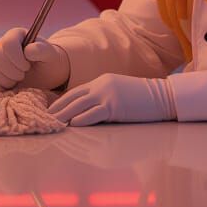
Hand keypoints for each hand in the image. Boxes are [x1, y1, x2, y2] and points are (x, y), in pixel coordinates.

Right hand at [0, 27, 70, 90]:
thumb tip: (28, 50)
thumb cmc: (49, 62)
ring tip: (19, 80)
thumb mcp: (51, 56)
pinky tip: (11, 86)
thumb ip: (42, 50)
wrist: (45, 75)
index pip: (8, 43)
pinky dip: (0, 87)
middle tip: (23, 75)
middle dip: (12, 71)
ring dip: (6, 80)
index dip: (17, 58)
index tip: (27, 67)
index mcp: (16, 35)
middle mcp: (1, 44)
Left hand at [49, 74, 175, 125]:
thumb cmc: (142, 99)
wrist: (164, 96)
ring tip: (52, 125)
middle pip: (72, 98)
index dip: (60, 102)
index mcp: (101, 82)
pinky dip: (80, 119)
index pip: (74, 92)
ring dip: (63, 117)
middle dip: (56, 110)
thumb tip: (85, 113)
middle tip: (43, 119)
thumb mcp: (118, 93)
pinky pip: (93, 113)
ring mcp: (108, 95)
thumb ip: (102, 99)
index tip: (49, 111)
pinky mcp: (115, 106)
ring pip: (78, 106)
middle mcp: (101, 86)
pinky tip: (72, 125)